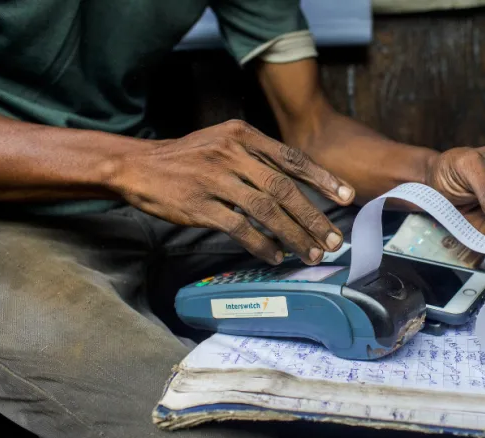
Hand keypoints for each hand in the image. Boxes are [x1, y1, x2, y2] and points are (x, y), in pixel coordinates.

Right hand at [110, 120, 354, 264]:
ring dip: (294, 235)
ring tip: (311, 253)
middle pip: (284, 188)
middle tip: (332, 239)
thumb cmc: (188, 157)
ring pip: (267, 211)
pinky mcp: (200, 205)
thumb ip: (257, 158)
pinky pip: (240, 228)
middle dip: (313, 217)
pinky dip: (262, 244)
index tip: (346, 197)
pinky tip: (276, 256)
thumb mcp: (223, 142)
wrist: (137, 166)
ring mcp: (215, 178)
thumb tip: (298, 187)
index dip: (323, 178)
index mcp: (243, 134)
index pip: (292, 158)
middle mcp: (231, 153)